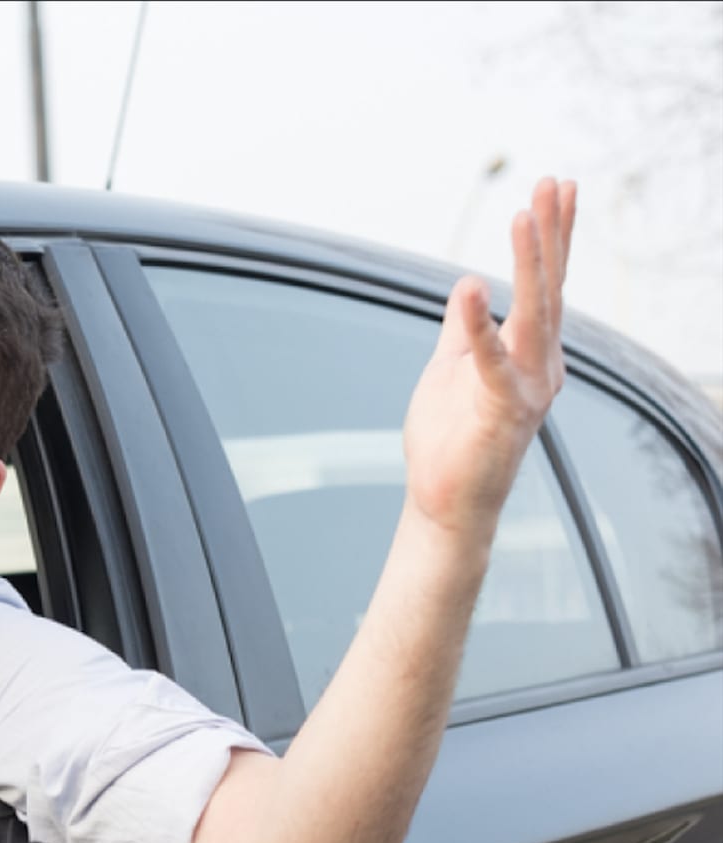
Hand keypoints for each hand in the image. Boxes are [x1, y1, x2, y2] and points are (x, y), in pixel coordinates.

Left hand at [403, 178, 576, 542]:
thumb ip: (462, 328)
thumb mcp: (452, 368)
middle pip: (549, 289)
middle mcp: (542, 367)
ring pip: (534, 314)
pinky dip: (479, 326)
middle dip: (551, 234)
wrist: (445, 503)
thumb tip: (467, 285)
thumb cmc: (451, 440)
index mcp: (531, 355)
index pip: (544, 288)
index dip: (550, 239)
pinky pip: (490, 362)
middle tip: (555, 181)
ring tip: (526, 213)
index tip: (555, 190)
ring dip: (530, 262)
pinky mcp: (502, 411)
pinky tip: (472, 289)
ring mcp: (528, 389)